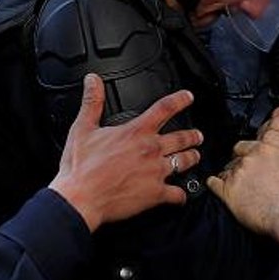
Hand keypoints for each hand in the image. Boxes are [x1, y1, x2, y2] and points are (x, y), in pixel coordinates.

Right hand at [49, 74, 198, 230]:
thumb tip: (92, 81)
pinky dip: (181, 195)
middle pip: (181, 138)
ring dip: (192, 157)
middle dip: (192, 136)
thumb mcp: (83, 128)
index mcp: (136, 132)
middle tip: (198, 135)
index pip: (164, 109)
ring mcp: (156, 172)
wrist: (81, 198)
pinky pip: (177, 194)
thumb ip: (92, 102)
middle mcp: (151, 150)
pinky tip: (181, 195)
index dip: (179, 100)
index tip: (188, 97)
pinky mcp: (156, 193)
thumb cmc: (80, 167)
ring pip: (184, 162)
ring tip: (195, 156)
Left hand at [208, 118, 278, 237]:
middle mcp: (248, 159)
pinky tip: (219, 188)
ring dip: (228, 176)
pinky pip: (212, 184)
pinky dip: (213, 184)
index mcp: (264, 149)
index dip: (248, 154)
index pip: (246, 146)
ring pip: (225, 170)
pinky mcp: (228, 193)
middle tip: (245, 175)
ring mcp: (237, 176)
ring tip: (237, 186)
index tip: (253, 163)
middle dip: (238, 164)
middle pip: (235, 157)